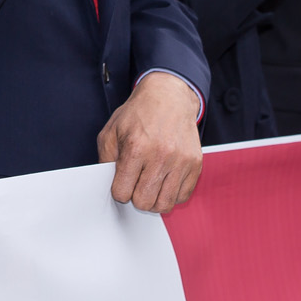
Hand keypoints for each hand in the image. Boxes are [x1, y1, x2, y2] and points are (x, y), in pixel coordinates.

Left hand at [96, 71, 202, 213]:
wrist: (169, 96)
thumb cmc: (139, 114)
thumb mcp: (111, 130)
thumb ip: (105, 159)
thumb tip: (107, 184)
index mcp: (136, 148)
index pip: (122, 192)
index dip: (119, 191)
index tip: (122, 183)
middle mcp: (160, 156)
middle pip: (144, 202)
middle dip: (136, 197)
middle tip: (136, 184)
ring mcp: (180, 161)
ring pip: (165, 204)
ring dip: (154, 199)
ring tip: (150, 185)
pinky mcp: (195, 164)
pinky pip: (182, 196)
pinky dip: (172, 195)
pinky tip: (165, 181)